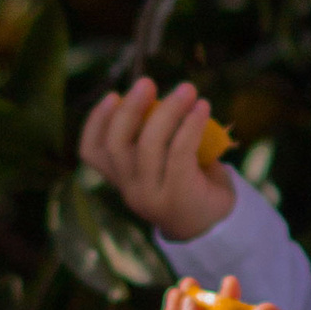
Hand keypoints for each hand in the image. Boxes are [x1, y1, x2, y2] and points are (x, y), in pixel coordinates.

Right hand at [80, 75, 234, 240]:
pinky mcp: (179, 194)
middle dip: (130, 109)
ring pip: (148, 146)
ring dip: (167, 110)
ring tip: (187, 90)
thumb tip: (162, 98)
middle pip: (117, 145)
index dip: (95, 122)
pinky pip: (180, 152)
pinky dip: (190, 125)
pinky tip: (203, 107)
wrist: (218, 226)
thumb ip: (156, 137)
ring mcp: (152, 195)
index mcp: (122, 180)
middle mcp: (131, 190)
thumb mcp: (165, 162)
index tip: (112, 96)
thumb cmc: (192, 185)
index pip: (91, 152)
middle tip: (148, 83)